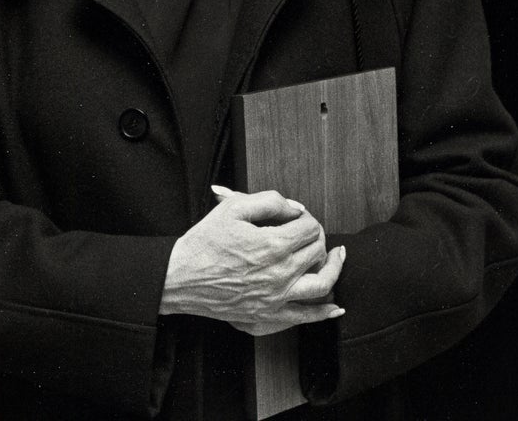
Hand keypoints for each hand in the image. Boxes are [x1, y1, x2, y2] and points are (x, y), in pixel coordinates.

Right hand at [159, 187, 344, 333]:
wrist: (180, 278)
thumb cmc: (204, 242)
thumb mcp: (233, 208)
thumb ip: (269, 201)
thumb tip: (295, 208)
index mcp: (273, 245)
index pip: (309, 228)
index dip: (306, 218)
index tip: (296, 217)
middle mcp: (280, 274)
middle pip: (317, 251)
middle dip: (317, 236)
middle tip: (307, 231)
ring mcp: (276, 299)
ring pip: (321, 285)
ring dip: (333, 269)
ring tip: (337, 258)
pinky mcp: (268, 316)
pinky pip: (304, 317)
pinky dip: (323, 313)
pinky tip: (335, 308)